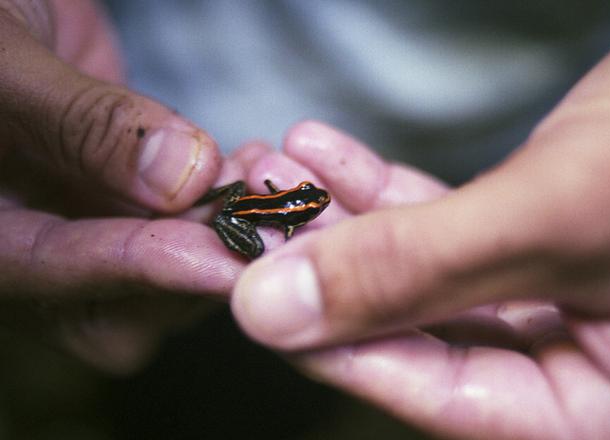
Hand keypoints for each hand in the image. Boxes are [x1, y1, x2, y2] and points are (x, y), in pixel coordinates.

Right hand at [0, 0, 240, 373]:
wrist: (4, 8)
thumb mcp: (8, 63)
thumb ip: (85, 123)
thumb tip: (181, 177)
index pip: (55, 269)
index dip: (143, 266)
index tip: (222, 259)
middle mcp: (32, 243)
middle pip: (121, 301)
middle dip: (198, 258)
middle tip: (256, 210)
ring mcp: (85, 222)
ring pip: (165, 269)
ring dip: (224, 229)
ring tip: (260, 176)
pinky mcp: (128, 199)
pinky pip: (183, 226)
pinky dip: (226, 203)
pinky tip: (251, 165)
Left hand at [231, 37, 609, 437]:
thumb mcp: (558, 216)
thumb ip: (418, 270)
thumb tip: (273, 314)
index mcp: (602, 410)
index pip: (444, 393)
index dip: (339, 346)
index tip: (253, 299)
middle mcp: (574, 366)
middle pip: (418, 329)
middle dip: (323, 266)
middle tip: (244, 221)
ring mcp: (549, 303)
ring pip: (418, 269)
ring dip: (338, 216)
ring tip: (271, 171)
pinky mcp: (529, 243)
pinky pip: (439, 222)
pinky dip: (379, 186)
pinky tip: (321, 152)